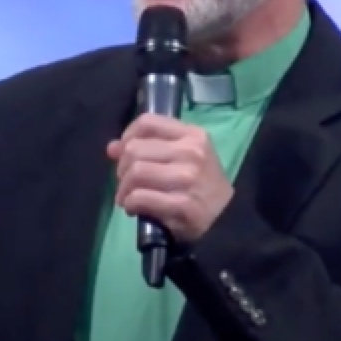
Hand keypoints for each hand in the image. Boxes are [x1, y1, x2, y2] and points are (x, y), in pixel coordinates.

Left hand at [108, 114, 232, 242]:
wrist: (228, 218)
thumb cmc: (202, 184)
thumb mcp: (185, 156)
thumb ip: (150, 147)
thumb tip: (112, 147)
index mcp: (192, 135)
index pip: (147, 122)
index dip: (127, 136)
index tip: (124, 152)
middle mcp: (190, 152)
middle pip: (134, 149)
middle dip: (122, 168)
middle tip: (126, 182)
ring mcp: (187, 178)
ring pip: (135, 173)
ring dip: (123, 188)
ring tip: (127, 197)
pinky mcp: (182, 204)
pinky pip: (139, 198)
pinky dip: (129, 204)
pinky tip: (134, 208)